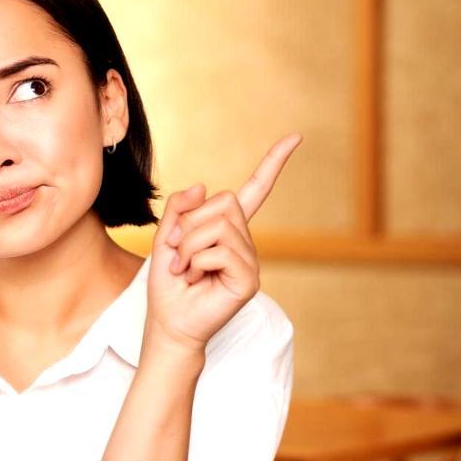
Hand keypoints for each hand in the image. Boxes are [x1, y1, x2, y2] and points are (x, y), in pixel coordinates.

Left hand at [145, 134, 301, 353]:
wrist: (169, 323)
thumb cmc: (169, 284)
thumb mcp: (166, 237)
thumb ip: (180, 208)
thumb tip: (204, 187)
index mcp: (228, 229)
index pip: (256, 190)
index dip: (273, 163)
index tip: (295, 137)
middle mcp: (245, 242)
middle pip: (223, 202)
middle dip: (190, 225)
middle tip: (179, 255)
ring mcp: (250, 260)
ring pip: (217, 226)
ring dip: (188, 246)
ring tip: (185, 269)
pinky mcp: (249, 279)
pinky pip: (219, 251)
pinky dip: (195, 262)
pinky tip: (194, 278)